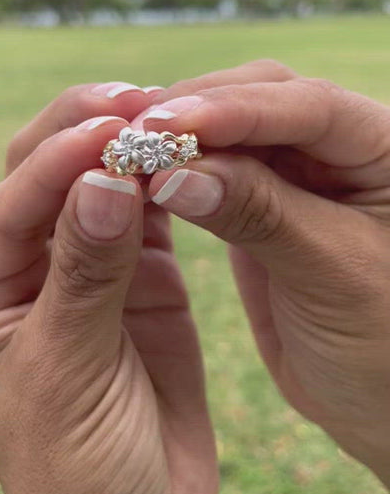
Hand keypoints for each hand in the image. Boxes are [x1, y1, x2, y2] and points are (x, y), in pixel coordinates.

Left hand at [0, 84, 216, 493]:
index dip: (56, 163)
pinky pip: (153, 213)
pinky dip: (168, 185)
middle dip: (85, 133)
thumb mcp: (64, 373)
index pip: (10, 204)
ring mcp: (96, 265)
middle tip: (137, 105)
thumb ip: (84, 277)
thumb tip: (103, 183)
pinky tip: (189, 163)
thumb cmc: (75, 468)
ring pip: (103, 183)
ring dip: (132, 149)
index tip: (109, 136)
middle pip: (48, 173)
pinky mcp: (146, 275)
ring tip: (170, 120)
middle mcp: (36, 266)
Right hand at [140, 61, 389, 486]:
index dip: (239, 111)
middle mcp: (343, 145)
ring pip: (233, 129)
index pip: (311, 106)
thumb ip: (260, 215)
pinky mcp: (264, 199)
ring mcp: (300, 169)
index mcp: (385, 147)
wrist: (377, 396)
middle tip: (135, 137)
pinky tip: (147, 176)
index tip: (169, 126)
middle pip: (265, 97)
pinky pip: (218, 169)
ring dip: (183, 136)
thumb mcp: (331, 274)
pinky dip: (181, 170)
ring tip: (129, 152)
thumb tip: (173, 172)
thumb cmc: (383, 343)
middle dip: (200, 112)